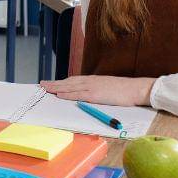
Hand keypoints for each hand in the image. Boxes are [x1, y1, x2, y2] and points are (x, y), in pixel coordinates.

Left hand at [40, 75, 155, 106]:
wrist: (135, 89)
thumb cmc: (123, 91)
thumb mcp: (107, 88)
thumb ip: (96, 91)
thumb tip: (87, 97)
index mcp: (92, 80)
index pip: (72, 80)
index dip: (61, 82)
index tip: (51, 83)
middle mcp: (89, 81)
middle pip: (67, 82)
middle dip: (53, 83)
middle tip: (41, 84)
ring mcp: (92, 87)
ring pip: (69, 87)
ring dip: (56, 87)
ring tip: (45, 88)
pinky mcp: (95, 94)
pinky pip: (78, 94)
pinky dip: (67, 94)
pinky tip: (59, 94)